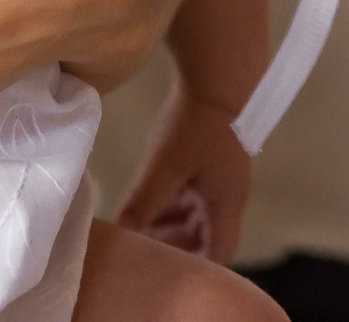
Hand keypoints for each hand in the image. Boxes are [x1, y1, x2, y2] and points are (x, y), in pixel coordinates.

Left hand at [115, 87, 251, 263]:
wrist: (216, 76)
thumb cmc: (196, 124)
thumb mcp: (166, 165)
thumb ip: (144, 200)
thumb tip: (122, 231)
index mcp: (225, 203)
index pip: (218, 252)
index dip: (197, 267)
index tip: (168, 271)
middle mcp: (226, 194)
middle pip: (203, 234)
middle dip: (174, 244)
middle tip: (140, 247)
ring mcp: (218, 176)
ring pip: (195, 213)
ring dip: (169, 222)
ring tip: (137, 226)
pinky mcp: (208, 159)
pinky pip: (191, 192)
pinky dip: (171, 201)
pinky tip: (147, 200)